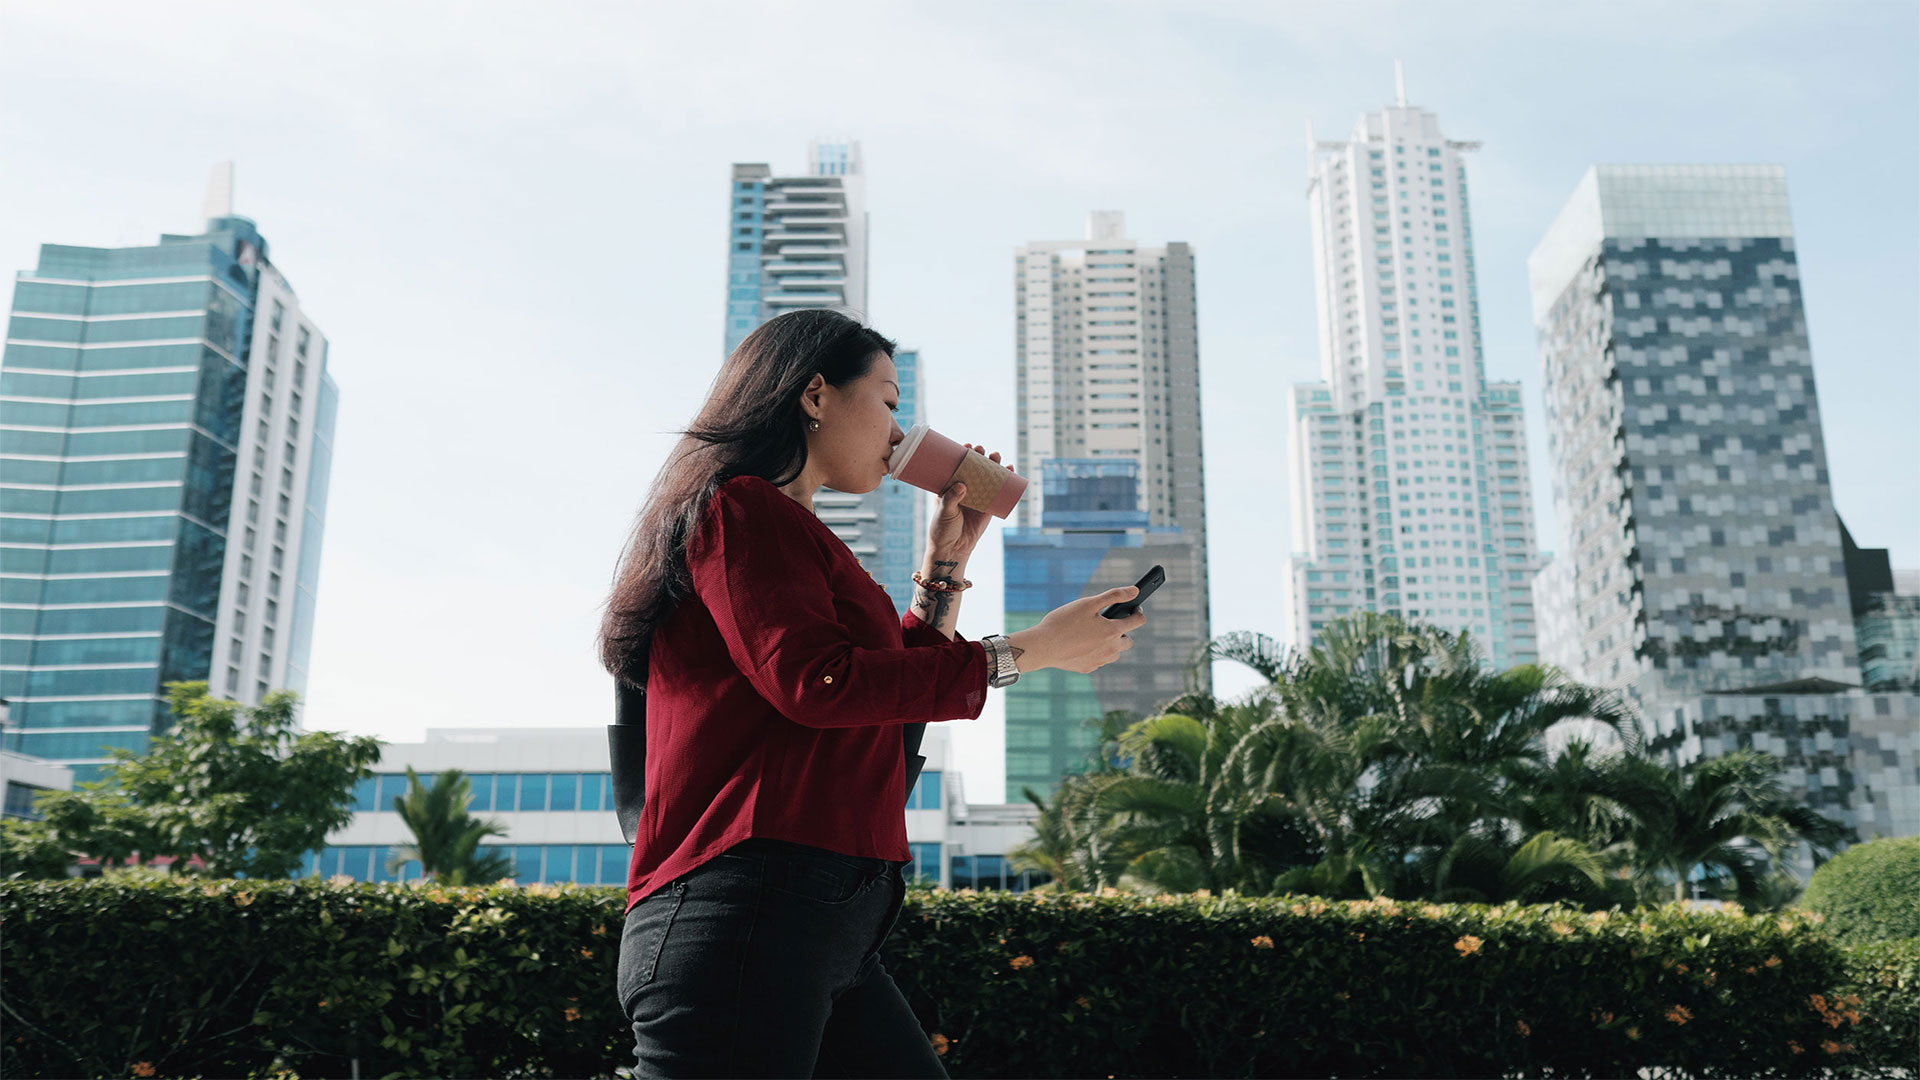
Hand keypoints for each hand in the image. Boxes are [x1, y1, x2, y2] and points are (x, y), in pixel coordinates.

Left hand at [926, 443, 1011, 558]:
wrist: (954, 548)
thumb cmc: (943, 529)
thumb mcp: (944, 511)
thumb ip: (951, 498)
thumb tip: (961, 485)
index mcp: (950, 486)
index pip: (957, 466)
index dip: (963, 454)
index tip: (967, 446)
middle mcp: (965, 488)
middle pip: (974, 468)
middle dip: (980, 456)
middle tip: (981, 450)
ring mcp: (978, 496)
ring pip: (988, 476)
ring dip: (994, 464)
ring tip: (996, 456)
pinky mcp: (989, 506)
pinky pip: (999, 491)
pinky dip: (1006, 479)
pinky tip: (1010, 469)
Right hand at [1006, 586, 1145, 673]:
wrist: (1042, 646)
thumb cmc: (1064, 622)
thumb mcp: (1088, 603)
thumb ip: (1113, 596)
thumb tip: (1135, 591)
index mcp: (1112, 631)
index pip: (1138, 621)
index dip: (1137, 612)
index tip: (1134, 608)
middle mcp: (1110, 649)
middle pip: (1128, 641)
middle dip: (1123, 631)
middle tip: (1107, 622)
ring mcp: (1100, 661)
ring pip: (1114, 653)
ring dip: (1110, 644)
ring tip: (1093, 634)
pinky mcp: (1088, 668)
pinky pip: (1098, 660)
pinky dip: (1095, 652)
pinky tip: (1081, 644)